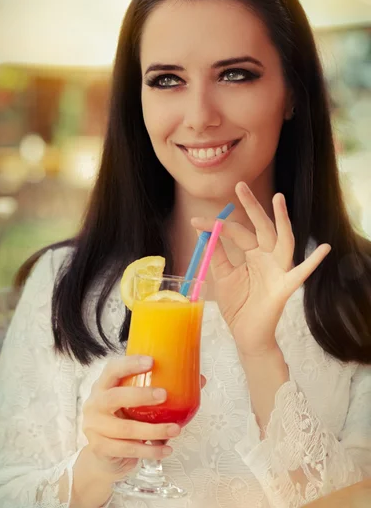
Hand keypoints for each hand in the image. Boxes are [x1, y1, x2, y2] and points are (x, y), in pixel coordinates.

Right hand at [82, 355, 205, 479]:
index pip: (112, 369)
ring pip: (126, 429)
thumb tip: (199, 380)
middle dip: (140, 395)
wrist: (103, 456)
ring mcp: (95, 427)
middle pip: (114, 397)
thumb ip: (159, 391)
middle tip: (164, 395)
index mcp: (103, 385)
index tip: (151, 361)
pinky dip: (150, 451)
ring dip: (154, 430)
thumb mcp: (134, 403)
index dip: (130, 364)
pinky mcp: (100, 448)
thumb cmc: (124, 420)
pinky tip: (166, 450)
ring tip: (175, 430)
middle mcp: (95, 404)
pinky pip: (128, 449)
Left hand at [192, 182, 330, 358]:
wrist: (245, 335)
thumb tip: (203, 232)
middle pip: (261, 227)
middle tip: (240, 185)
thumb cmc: (238, 306)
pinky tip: (324, 249)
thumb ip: (217, 255)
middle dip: (252, 206)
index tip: (195, 221)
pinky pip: (301, 273)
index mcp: (252, 254)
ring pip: (283, 240)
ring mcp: (278, 270)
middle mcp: (267, 258)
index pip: (236, 232)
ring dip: (282, 219)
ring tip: (278, 198)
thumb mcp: (222, 277)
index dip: (216, 226)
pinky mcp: (285, 287)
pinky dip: (313, 262)